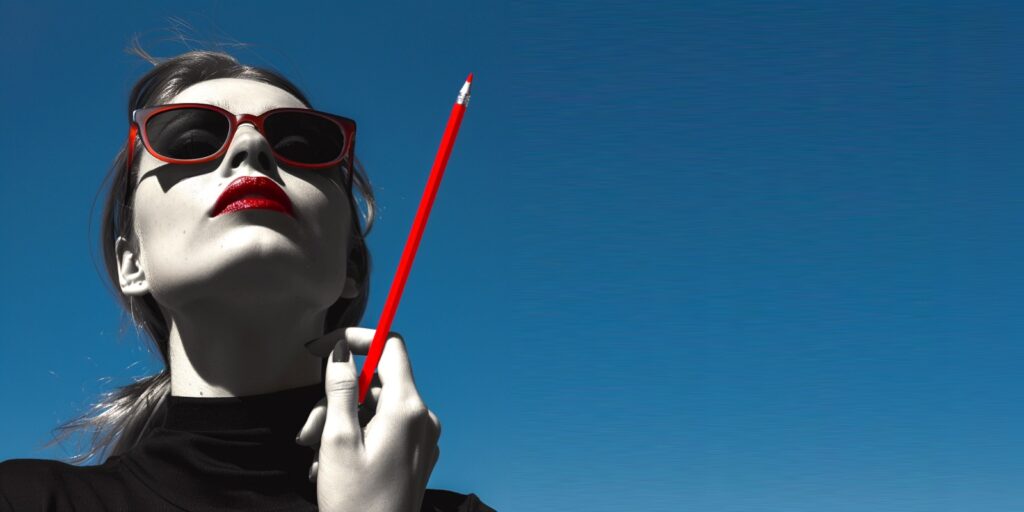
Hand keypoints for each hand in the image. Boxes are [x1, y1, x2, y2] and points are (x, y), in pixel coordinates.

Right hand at [297, 327, 441, 511]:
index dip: (358, 340)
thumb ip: (339, 389)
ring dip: (340, 426)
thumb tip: (342, 351)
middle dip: (336, 401)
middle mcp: (423, 418)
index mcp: (407, 408)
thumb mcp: (338, 440)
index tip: (325, 349)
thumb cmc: (356, 500)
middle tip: (307, 432)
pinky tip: (334, 468)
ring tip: (317, 459)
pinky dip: (357, 440)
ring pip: (375, 410)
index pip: (390, 347)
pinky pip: (385, 431)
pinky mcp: (417, 456)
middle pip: (375, 385)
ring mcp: (423, 438)